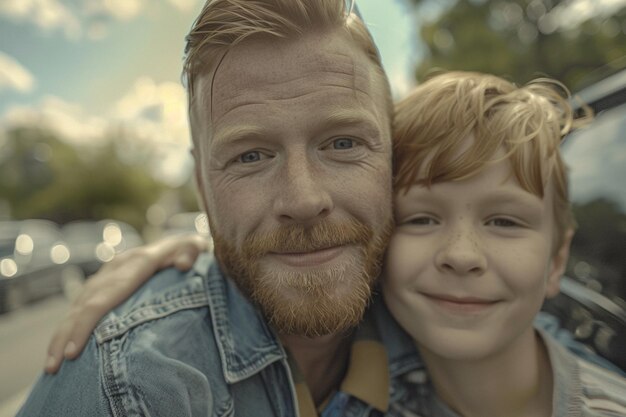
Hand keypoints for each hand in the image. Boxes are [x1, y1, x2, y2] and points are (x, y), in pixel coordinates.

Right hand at [44, 233, 207, 373]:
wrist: (181, 241)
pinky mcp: (104, 282)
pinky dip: (70, 326)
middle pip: (85, 304)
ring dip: (62, 334)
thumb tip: (182, 265)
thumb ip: (190, 254)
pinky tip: (61, 346)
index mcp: (137, 263)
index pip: (106, 296)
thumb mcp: (195, 249)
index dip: (86, 322)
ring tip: (51, 364)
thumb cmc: (191, 251)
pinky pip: (82, 305)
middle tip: (52, 366)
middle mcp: (116, 268)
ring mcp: (107, 275)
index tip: (73, 350)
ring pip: (79, 305)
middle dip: (66, 335)